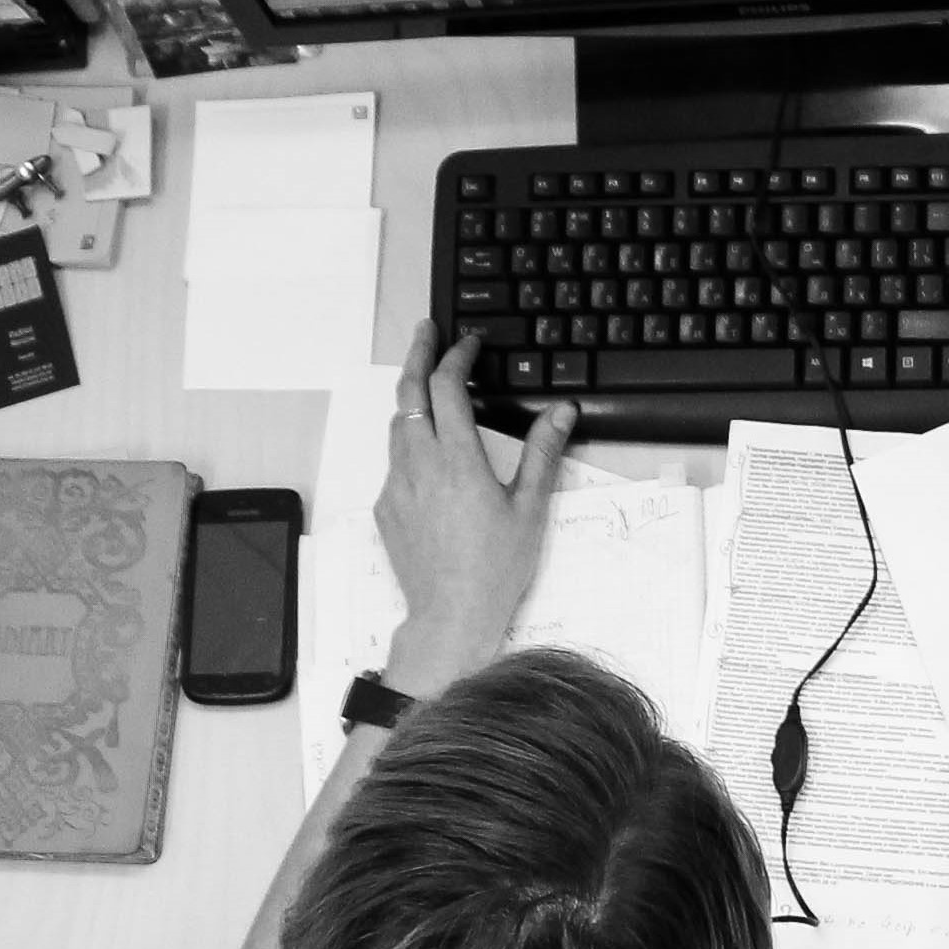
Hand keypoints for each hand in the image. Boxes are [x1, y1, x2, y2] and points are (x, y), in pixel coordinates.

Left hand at [374, 321, 576, 694]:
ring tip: (429, 390)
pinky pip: (394, 464)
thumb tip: (561, 412)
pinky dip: (409, 446)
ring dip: (412, 400)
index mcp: (458, 460)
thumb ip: (543, 452)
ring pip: (397, 426)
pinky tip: (429, 460)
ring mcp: (397, 486)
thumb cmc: (494, 570)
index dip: (456, 355)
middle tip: (427, 331)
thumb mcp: (529, 508)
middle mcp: (420, 465)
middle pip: (409, 392)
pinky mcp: (386, 509)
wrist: (450, 617)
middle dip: (417, 354)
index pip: (447, 386)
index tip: (468, 344)